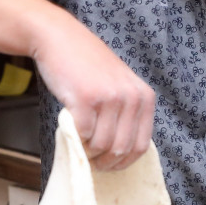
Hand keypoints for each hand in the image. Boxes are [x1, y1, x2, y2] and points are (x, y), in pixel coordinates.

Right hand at [28, 10, 155, 170]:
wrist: (61, 39)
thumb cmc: (87, 66)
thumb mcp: (120, 86)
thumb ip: (127, 114)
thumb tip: (123, 154)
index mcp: (144, 97)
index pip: (141, 145)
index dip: (123, 162)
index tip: (109, 164)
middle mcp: (131, 97)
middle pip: (121, 149)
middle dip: (104, 161)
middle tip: (90, 160)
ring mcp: (109, 98)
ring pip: (101, 146)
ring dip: (87, 151)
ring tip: (79, 142)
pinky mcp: (86, 99)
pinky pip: (83, 135)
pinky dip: (75, 138)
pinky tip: (70, 127)